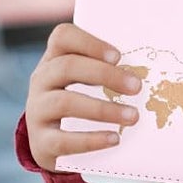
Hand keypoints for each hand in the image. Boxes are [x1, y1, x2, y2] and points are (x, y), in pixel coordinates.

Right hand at [24, 23, 145, 171]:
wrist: (53, 145)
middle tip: (136, 87)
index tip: (118, 56)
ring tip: (133, 116)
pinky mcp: (41, 141)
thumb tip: (145, 73)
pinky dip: (92, 139)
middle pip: (67, 67)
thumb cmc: (80, 105)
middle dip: (105, 75)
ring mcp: (37, 110)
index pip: (62, 37)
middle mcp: (41, 81)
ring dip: (103, 109)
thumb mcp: (86, 84)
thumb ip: (108, 72)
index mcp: (54, 60)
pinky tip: (114, 139)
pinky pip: (63, 140)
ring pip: (65, 102)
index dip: (90, 43)